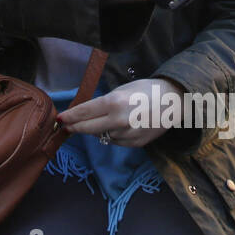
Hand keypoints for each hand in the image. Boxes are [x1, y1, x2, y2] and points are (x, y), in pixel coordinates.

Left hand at [57, 78, 183, 148]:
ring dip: (100, 129)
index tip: (59, 119)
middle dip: (75, 127)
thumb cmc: (145, 90)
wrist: (175, 101)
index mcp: (114, 103)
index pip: (84, 112)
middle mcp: (120, 121)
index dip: (70, 117)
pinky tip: (124, 125)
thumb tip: (83, 114)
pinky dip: (115, 135)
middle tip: (66, 126)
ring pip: (103, 136)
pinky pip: (116, 141)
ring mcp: (128, 134)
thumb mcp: (121, 90)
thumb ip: (102, 103)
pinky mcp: (136, 144)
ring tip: (112, 118)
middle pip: (88, 128)